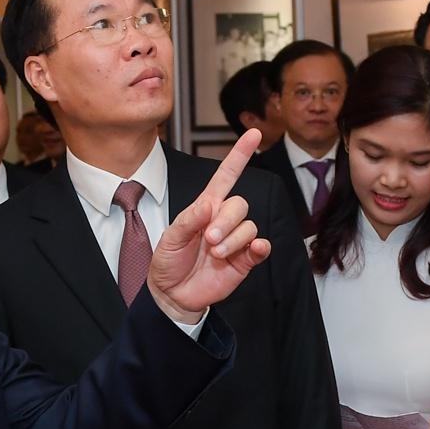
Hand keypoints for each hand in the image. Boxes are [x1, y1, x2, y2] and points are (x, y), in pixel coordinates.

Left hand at [149, 129, 272, 323]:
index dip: (239, 155)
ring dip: (234, 239)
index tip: (253, 134)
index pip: (226, 176)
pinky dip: (260, 247)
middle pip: (240, 204)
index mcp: (205, 208)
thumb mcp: (170, 238)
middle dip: (226, 221)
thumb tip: (210, 205)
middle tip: (209, 239)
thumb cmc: (168, 262)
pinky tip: (253, 250)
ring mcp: (236, 240)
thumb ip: (189, 220)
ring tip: (216, 254)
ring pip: (249, 226)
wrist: (173, 295)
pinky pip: (261, 247)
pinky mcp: (245, 260)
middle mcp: (223, 220)